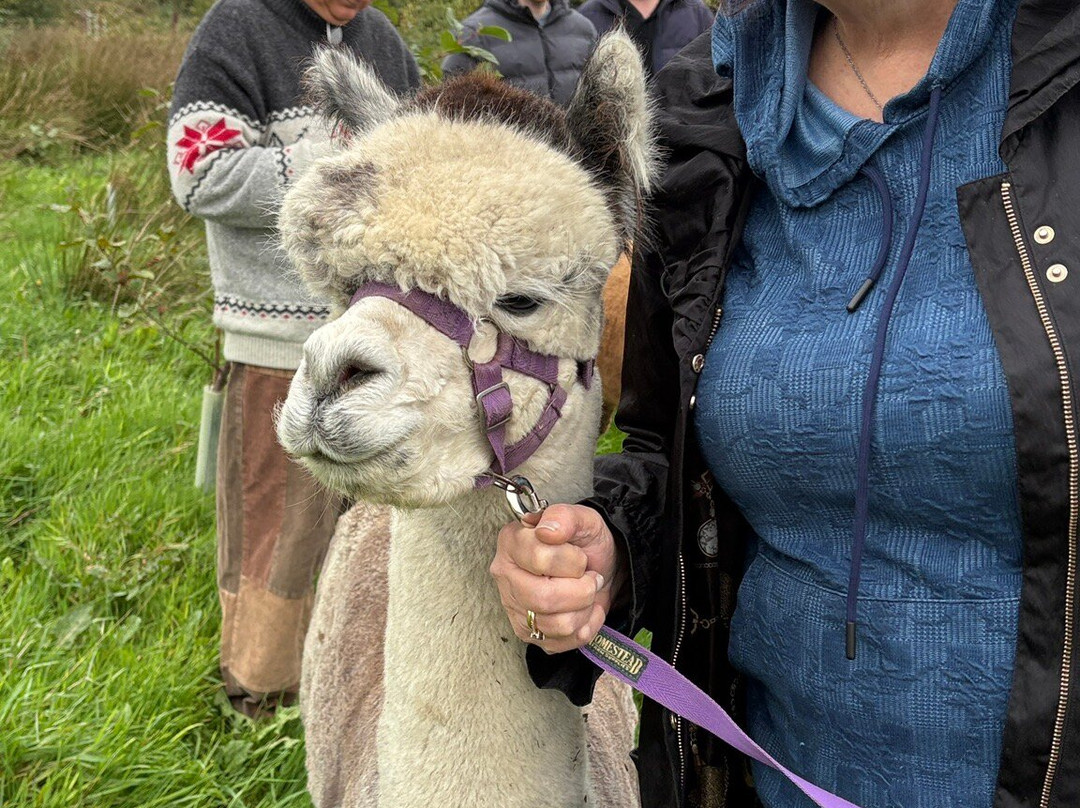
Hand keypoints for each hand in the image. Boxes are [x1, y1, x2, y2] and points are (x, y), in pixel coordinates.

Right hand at [489, 503, 621, 653]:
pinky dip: (585, 626)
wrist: (598, 565)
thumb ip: (564, 517)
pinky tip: (585, 609)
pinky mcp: (529, 633)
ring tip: (586, 592)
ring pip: (556, 624)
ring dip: (584, 608)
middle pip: (543, 598)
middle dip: (581, 590)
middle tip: (590, 577)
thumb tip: (547, 531)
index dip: (572, 561)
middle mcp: (506, 576)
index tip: (581, 557)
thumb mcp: (583, 519)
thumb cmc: (585, 542)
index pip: (540, 560)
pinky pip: (563, 642)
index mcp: (512, 542)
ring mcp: (515, 608)